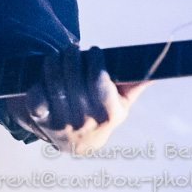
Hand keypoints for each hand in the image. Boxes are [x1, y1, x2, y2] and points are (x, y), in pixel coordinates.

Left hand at [7, 44, 147, 153]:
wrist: (76, 143)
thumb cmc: (102, 114)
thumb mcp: (121, 104)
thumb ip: (134, 85)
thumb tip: (155, 67)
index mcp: (108, 114)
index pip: (99, 82)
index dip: (95, 61)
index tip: (94, 50)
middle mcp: (85, 120)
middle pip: (74, 79)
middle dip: (72, 57)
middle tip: (72, 48)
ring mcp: (62, 122)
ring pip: (55, 83)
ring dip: (54, 63)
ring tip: (57, 55)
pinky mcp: (42, 120)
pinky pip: (35, 96)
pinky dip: (38, 81)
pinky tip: (44, 73)